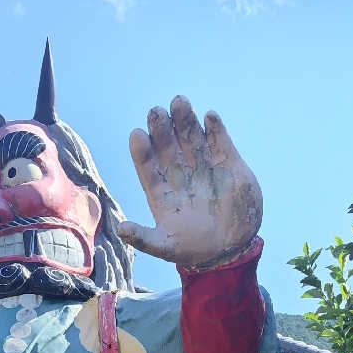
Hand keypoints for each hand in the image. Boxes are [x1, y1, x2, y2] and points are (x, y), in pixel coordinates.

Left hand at [118, 97, 261, 268]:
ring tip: (179, 102)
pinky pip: (220, 142)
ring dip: (186, 121)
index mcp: (163, 193)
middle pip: (168, 148)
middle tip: (155, 111)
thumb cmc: (194, 249)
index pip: (148, 167)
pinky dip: (216, 129)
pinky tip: (209, 116)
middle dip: (162, 129)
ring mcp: (204, 168)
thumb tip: (121, 229)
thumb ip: (144, 238)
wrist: (231, 250)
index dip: (142, 152)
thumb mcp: (166, 248)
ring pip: (191, 139)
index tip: (137, 134)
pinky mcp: (229, 165)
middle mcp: (181, 176)